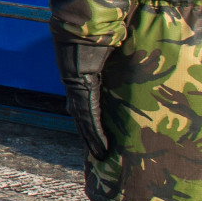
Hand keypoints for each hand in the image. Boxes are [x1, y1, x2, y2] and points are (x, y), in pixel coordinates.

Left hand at [56, 39, 114, 162]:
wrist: (79, 43)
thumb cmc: (92, 45)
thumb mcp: (100, 57)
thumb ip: (108, 61)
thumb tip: (125, 52)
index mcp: (80, 88)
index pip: (84, 110)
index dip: (89, 125)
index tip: (95, 136)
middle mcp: (76, 97)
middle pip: (82, 124)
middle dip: (90, 140)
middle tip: (98, 155)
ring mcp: (78, 101)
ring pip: (86, 129)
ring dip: (94, 144)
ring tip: (102, 158)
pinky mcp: (84, 104)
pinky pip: (91, 125)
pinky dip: (97, 139)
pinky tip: (103, 151)